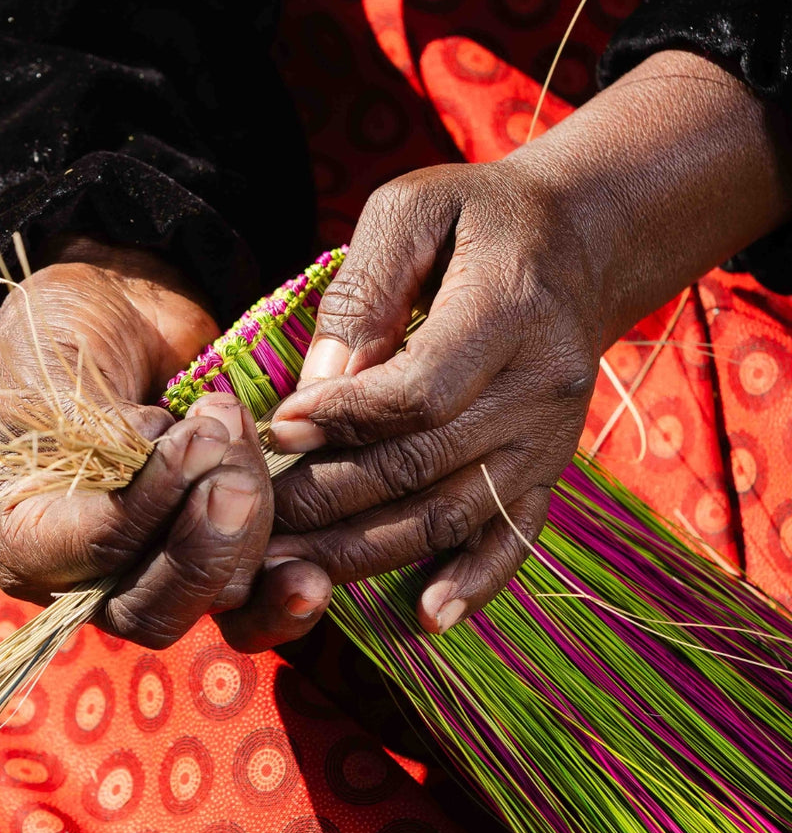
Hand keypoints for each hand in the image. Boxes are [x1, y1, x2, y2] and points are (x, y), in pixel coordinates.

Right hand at [0, 239, 332, 649]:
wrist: (122, 309)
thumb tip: (154, 465)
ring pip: (218, 595)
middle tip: (230, 453)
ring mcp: (156, 570)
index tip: (191, 440)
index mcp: (24, 537)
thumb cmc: (73, 331)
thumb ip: (97, 433)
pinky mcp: (217, 556)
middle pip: (155, 608)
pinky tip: (310, 574)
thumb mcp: (63, 367)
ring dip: (248, 512)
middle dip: (208, 535)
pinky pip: (254, 605)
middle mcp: (85, 575)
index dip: (145, 508)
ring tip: (233, 422)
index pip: (92, 554)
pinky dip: (284, 591)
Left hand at [266, 51, 791, 631]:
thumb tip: (316, 387)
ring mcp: (547, 439)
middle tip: (254, 520)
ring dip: (368, 553)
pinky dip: (473, 583)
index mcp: (508, 312)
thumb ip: (365, 292)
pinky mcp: (548, 470)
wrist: (577, 245)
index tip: (276, 428)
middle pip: (424, 465)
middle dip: (330, 498)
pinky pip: (514, 538)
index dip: (344, 419)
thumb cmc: (476, 220)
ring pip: (452, 514)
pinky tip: (425, 619)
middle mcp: (538, 388)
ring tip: (290, 573)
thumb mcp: (414, 212)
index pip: (420, 390)